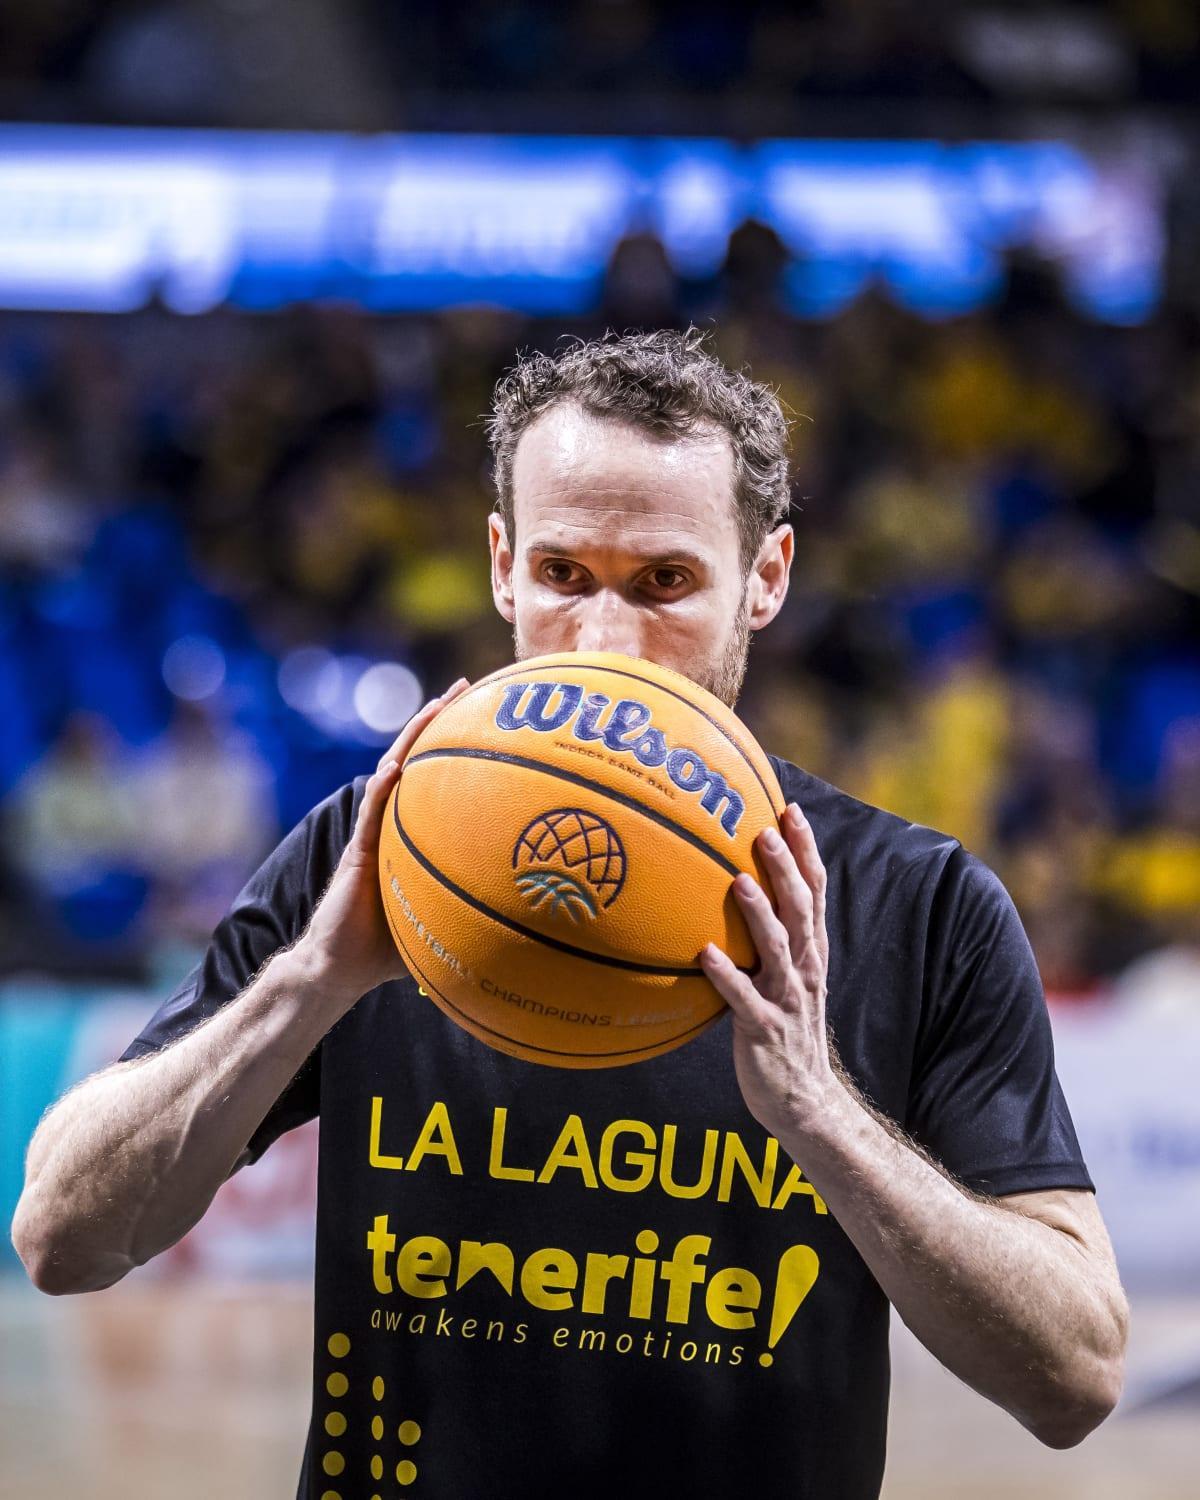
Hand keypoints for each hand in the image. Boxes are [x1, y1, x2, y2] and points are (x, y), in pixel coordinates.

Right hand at [294, 677, 471, 1005]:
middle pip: (418, 759)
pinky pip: (370, 814)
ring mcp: (374, 834)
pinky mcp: (358, 853)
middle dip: (440, 720)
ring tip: (435, 706)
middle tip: (468, 686)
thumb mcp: (443, 924)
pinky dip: (382, 788)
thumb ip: (479, 914)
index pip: (437, 778)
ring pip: (393, 773)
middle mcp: (392, 824)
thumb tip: (536, 926)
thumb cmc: (389, 949)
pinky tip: (395, 767)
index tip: (488, 712)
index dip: (458, 745)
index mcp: (411, 833)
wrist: (340, 967)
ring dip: (412, 738)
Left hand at [699, 801, 843, 1139]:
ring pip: (779, 948)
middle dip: (785, 867)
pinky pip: (743, 999)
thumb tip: (731, 890)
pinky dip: (727, 976)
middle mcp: (805, 968)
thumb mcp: (784, 977)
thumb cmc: (783, 1028)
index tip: (789, 809)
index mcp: (810, 951)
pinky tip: (705, 955)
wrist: (803, 1099)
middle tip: (763, 830)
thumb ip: (768, 937)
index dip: (805, 850)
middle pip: (800, 908)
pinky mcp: (765, 1030)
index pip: (814, 891)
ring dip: (759, 913)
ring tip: (739, 881)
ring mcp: (787, 999)